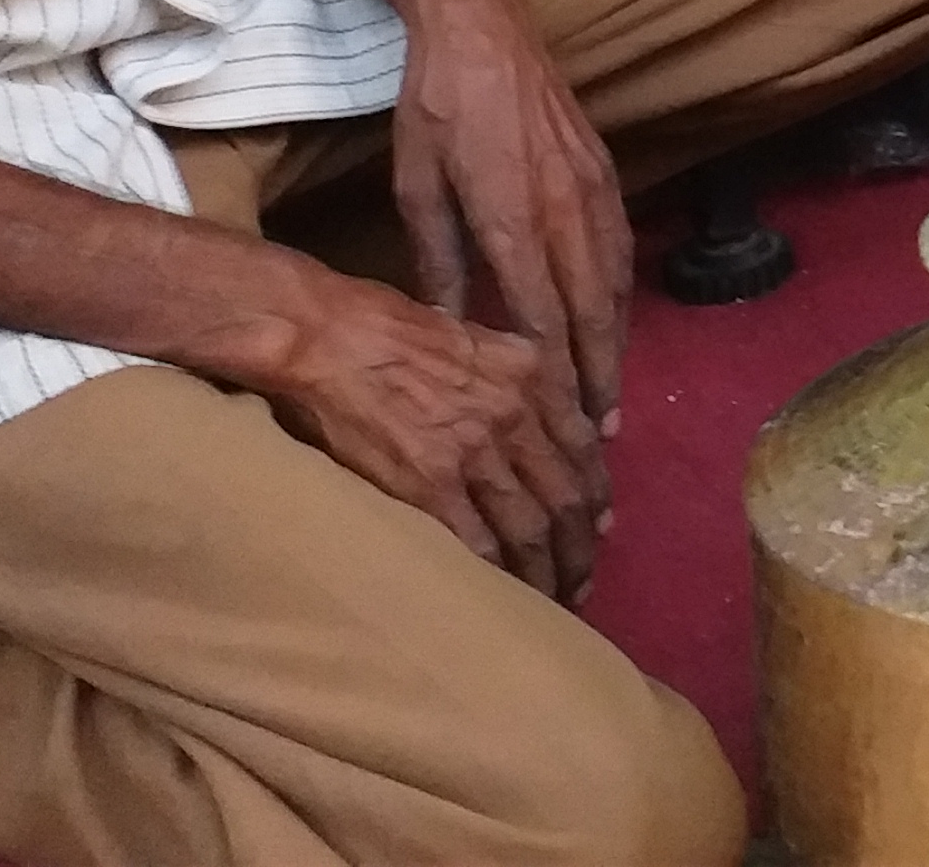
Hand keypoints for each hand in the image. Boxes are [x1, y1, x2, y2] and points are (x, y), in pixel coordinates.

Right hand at [246, 267, 608, 599]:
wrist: (329, 337)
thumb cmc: (390, 327)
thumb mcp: (477, 335)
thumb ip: (515, 378)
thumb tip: (538, 420)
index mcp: (531, 375)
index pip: (583, 448)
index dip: (596, 495)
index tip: (599, 526)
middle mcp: (514, 417)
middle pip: (566, 498)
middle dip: (579, 547)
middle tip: (581, 580)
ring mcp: (474, 455)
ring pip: (530, 529)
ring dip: (547, 572)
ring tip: (552, 601)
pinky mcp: (429, 488)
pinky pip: (478, 547)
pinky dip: (497, 578)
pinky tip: (502, 600)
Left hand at [378, 0, 629, 442]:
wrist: (483, 25)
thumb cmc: (435, 107)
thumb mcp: (416, 186)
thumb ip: (438, 261)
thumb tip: (449, 329)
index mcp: (511, 216)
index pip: (543, 316)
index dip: (557, 377)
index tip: (563, 425)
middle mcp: (563, 207)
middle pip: (590, 310)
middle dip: (599, 377)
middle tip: (602, 435)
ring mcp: (591, 187)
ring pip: (614, 282)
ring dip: (616, 342)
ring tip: (612, 393)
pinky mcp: (605, 169)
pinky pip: (620, 245)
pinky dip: (621, 293)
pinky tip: (615, 320)